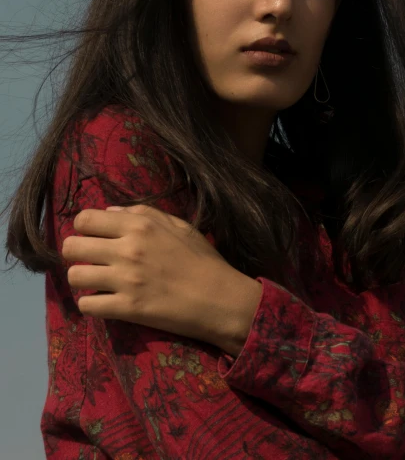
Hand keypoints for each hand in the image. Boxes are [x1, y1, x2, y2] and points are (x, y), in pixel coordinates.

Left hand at [62, 204, 260, 349]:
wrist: (219, 298)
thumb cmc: (201, 259)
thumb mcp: (177, 225)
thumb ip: (142, 212)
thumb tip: (109, 211)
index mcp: (139, 225)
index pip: (85, 219)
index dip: (84, 228)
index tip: (93, 236)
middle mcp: (127, 249)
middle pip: (71, 246)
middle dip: (75, 253)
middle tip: (90, 260)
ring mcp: (125, 280)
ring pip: (74, 276)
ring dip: (81, 279)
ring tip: (95, 282)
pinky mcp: (127, 308)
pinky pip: (87, 305)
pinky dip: (91, 304)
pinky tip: (104, 301)